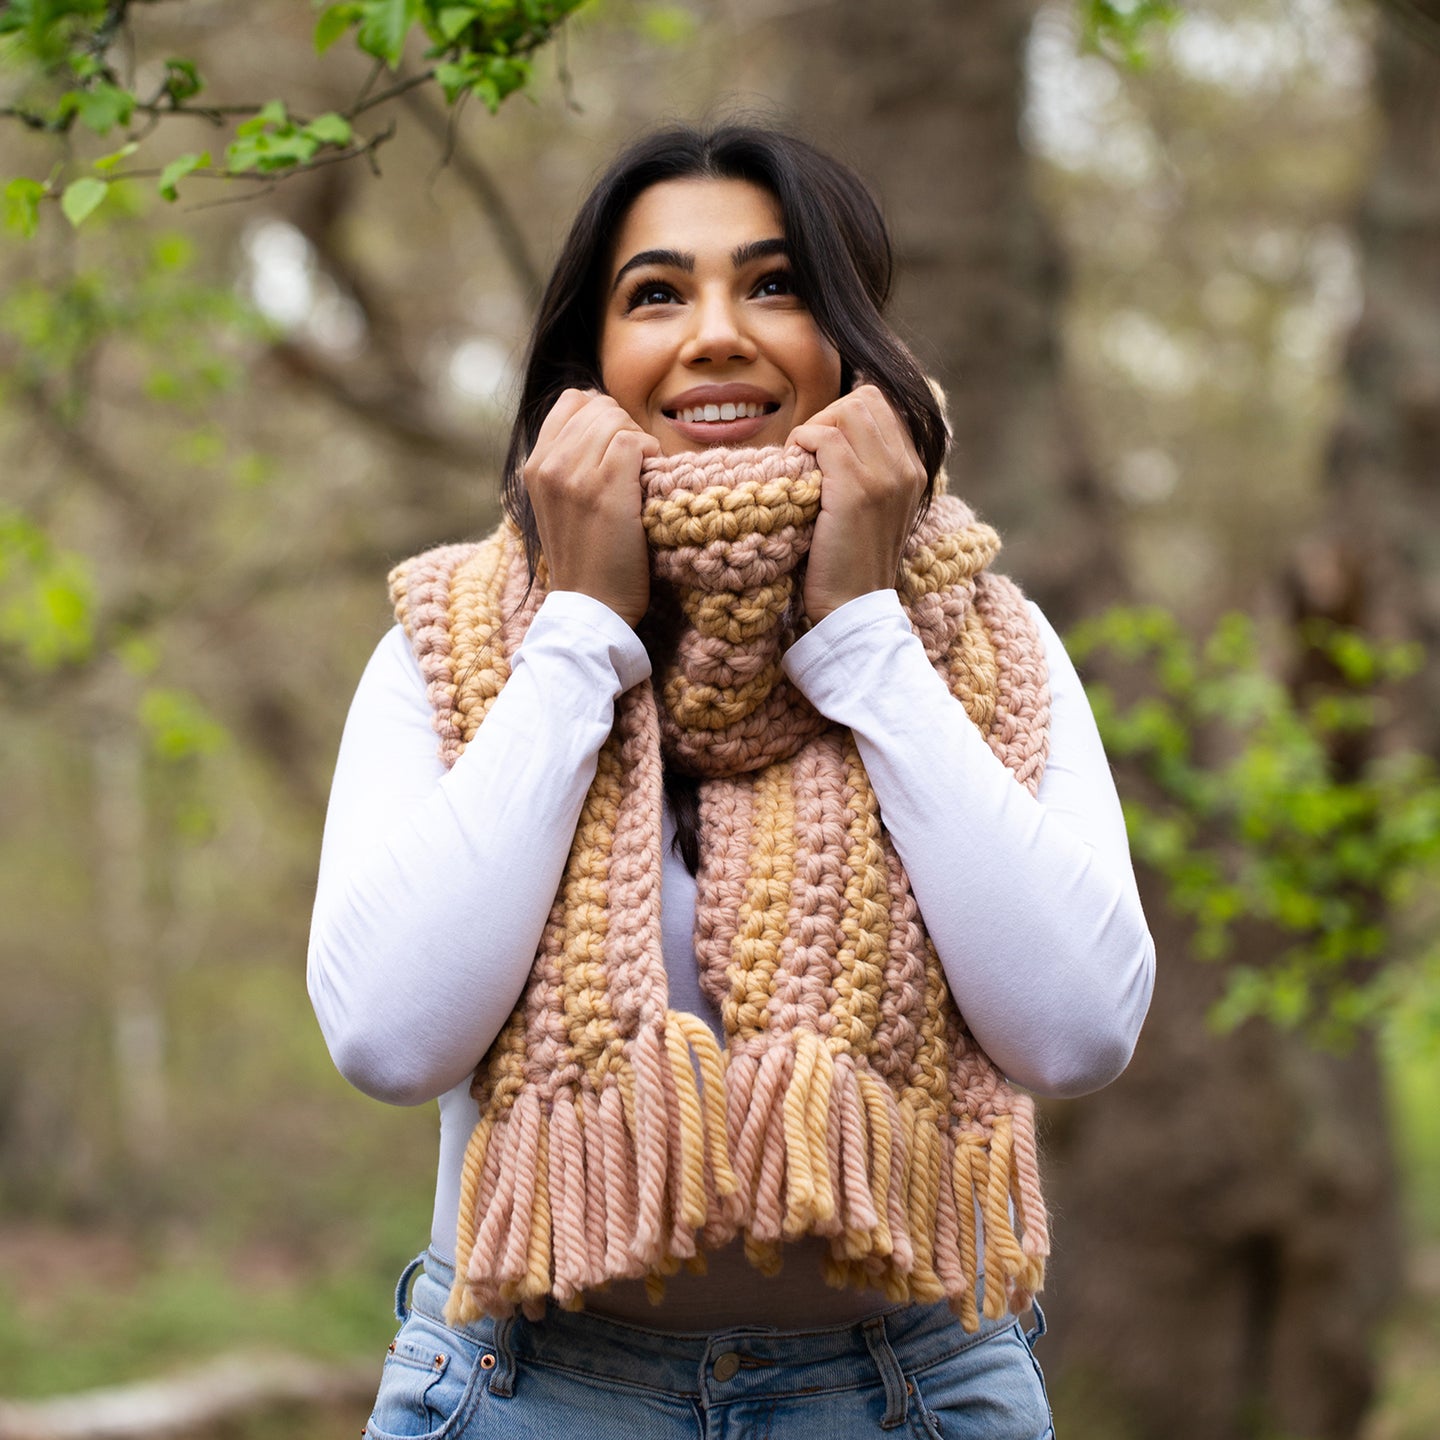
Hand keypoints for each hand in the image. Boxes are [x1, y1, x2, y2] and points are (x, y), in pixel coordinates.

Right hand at [523, 389, 660, 626]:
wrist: (590, 607)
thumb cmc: (586, 559)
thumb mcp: (560, 504)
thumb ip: (571, 462)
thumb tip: (607, 421)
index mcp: (534, 466)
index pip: (572, 400)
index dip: (603, 414)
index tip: (615, 445)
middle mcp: (548, 465)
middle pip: (599, 406)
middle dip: (625, 428)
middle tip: (634, 466)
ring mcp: (574, 475)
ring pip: (617, 420)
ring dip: (639, 441)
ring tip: (640, 476)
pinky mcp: (605, 488)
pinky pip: (635, 441)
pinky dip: (650, 454)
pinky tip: (648, 482)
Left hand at [787, 385, 925, 624]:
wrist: (854, 609)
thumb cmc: (851, 563)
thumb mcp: (873, 512)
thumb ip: (868, 472)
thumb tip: (831, 434)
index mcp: (915, 471)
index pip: (883, 406)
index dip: (844, 414)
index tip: (822, 445)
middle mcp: (907, 468)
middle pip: (866, 399)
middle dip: (829, 415)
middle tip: (808, 451)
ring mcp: (885, 477)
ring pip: (848, 411)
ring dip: (815, 428)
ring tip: (802, 460)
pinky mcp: (857, 490)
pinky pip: (825, 438)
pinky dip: (803, 443)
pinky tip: (795, 468)